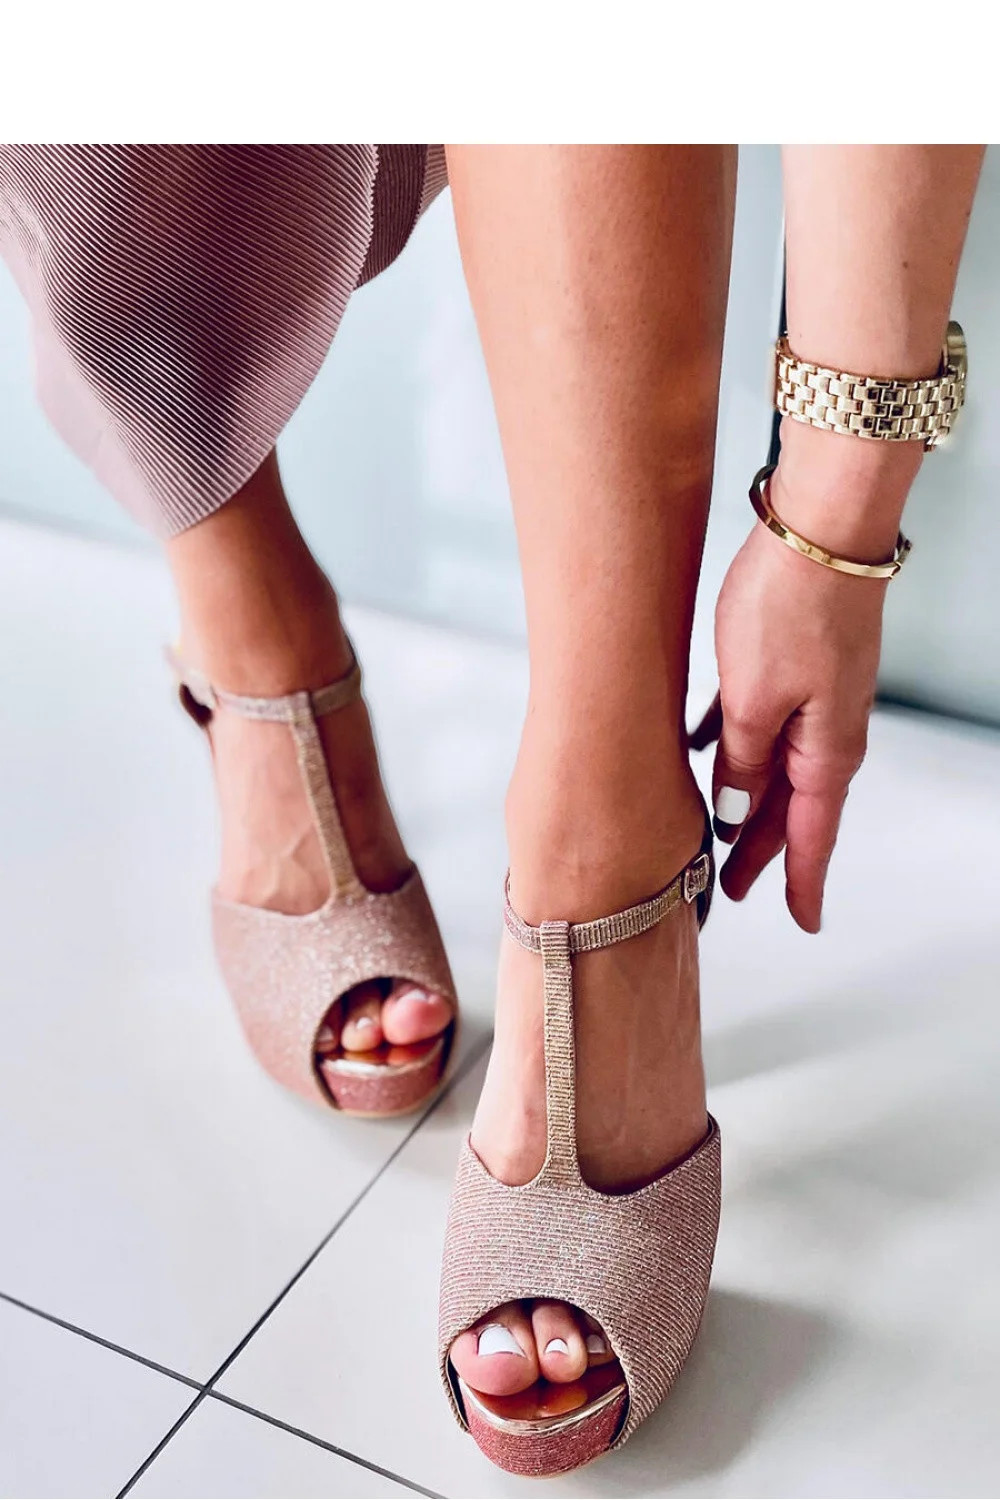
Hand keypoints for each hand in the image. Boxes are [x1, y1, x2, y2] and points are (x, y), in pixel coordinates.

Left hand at [692, 449, 899, 932]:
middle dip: (758, 849)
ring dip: (744, 800)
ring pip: (774, 765)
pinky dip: (734, 743)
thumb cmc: (788, 608)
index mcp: (825, 751)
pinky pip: (763, 720)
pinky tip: (703, 746)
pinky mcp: (798, 662)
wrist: (820, 525)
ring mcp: (817, 695)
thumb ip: (741, 764)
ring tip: (712, 834)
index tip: (802, 923)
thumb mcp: (752, 700)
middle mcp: (830, 730)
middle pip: (790, 807)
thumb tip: (734, 815)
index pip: (810, 837)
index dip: (798, 882)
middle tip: (727, 890)